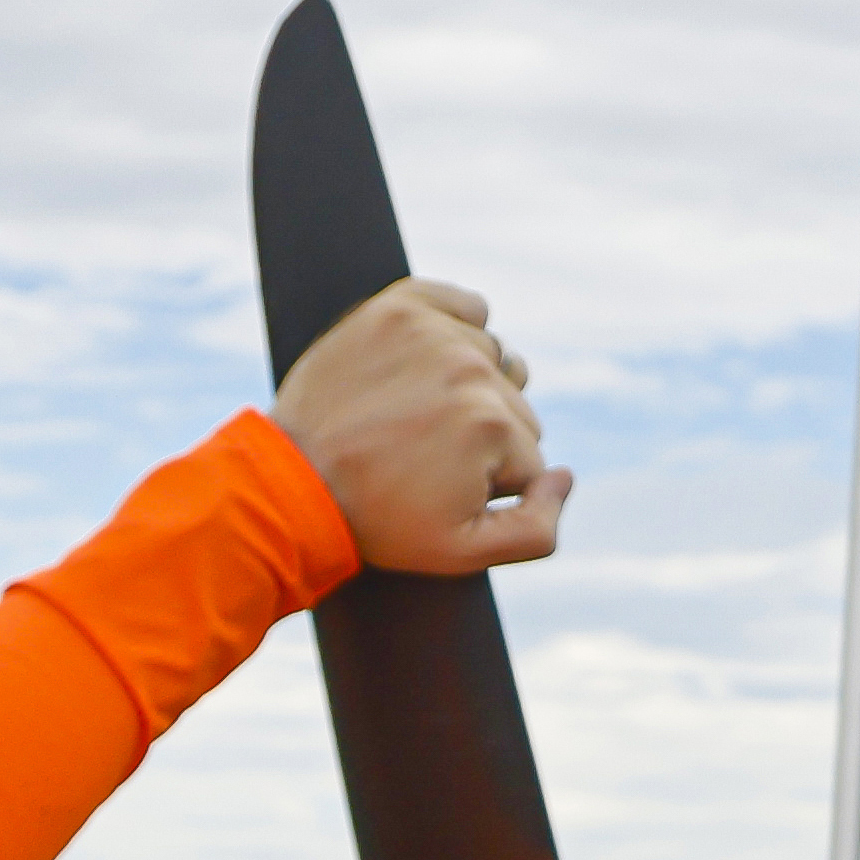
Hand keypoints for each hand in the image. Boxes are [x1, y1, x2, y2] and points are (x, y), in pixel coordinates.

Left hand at [279, 276, 570, 575]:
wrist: (292, 482)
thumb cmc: (378, 522)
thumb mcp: (465, 554)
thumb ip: (538, 529)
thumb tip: (567, 478)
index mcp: (494, 426)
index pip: (530, 458)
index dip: (492, 486)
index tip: (442, 493)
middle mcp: (471, 369)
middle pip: (515, 409)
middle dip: (483, 439)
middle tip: (427, 460)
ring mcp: (432, 333)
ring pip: (492, 362)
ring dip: (472, 389)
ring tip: (423, 418)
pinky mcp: (398, 310)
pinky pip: (464, 304)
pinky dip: (463, 324)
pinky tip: (441, 356)